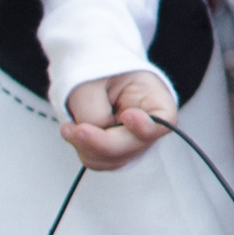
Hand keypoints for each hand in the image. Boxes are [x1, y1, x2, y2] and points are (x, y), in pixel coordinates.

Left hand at [58, 69, 176, 169]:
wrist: (91, 78)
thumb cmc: (99, 73)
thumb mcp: (93, 82)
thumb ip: (94, 111)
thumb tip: (93, 137)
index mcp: (156, 101)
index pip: (163, 122)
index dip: (144, 125)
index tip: (127, 115)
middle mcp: (148, 128)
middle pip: (132, 147)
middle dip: (100, 141)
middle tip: (76, 129)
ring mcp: (133, 144)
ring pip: (113, 159)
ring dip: (87, 147)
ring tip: (70, 127)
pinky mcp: (115, 153)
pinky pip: (99, 161)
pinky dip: (83, 150)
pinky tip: (74, 133)